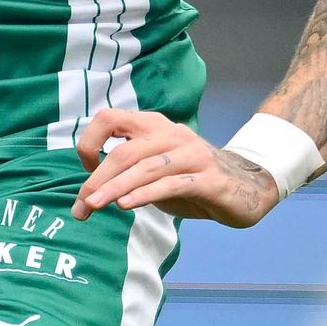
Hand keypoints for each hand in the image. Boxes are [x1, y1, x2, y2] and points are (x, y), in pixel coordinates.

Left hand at [72, 106, 280, 227]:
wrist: (244, 188)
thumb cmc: (191, 180)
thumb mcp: (155, 171)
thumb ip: (128, 172)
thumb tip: (89, 190)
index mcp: (155, 126)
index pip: (110, 119)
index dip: (90, 142)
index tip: (85, 171)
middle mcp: (173, 134)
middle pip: (125, 151)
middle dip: (98, 179)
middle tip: (82, 205)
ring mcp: (192, 155)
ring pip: (145, 168)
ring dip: (115, 189)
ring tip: (93, 206)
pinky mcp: (207, 179)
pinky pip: (170, 185)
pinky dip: (144, 195)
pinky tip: (125, 206)